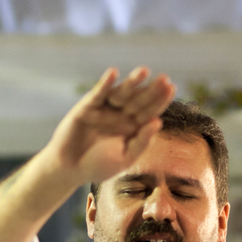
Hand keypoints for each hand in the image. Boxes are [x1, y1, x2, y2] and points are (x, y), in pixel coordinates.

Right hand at [43, 67, 175, 185]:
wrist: (69, 169)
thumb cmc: (99, 166)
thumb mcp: (125, 158)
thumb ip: (141, 142)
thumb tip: (158, 122)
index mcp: (133, 127)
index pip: (150, 111)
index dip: (160, 100)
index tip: (171, 89)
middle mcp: (121, 115)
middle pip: (139, 99)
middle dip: (151, 90)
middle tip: (164, 79)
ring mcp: (105, 109)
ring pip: (121, 93)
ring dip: (132, 82)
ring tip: (143, 71)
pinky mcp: (88, 106)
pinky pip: (99, 93)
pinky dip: (105, 83)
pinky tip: (113, 73)